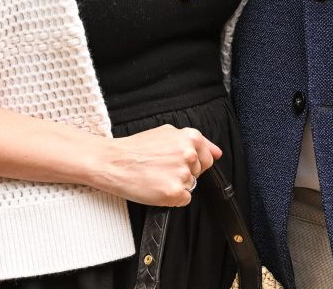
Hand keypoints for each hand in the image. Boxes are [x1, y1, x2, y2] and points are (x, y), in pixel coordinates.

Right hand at [92, 124, 221, 206]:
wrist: (114, 162)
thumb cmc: (137, 147)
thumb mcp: (168, 133)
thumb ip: (197, 142)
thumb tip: (217, 153)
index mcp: (190, 138)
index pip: (207, 157)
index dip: (192, 161)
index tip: (177, 162)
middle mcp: (189, 155)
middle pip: (199, 173)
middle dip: (185, 173)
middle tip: (163, 168)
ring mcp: (183, 175)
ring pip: (190, 186)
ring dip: (176, 185)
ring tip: (157, 176)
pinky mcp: (174, 193)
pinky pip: (183, 200)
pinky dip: (171, 198)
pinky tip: (157, 187)